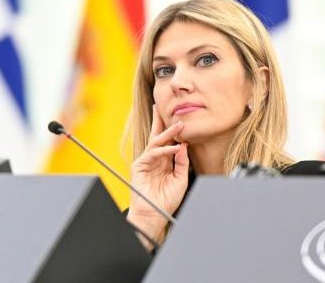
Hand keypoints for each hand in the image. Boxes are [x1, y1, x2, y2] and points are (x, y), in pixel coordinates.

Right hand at [127, 105, 189, 245]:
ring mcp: (147, 161)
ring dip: (169, 133)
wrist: (155, 213)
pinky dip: (165, 150)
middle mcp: (156, 158)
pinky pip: (153, 153)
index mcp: (165, 160)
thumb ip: (182, 162)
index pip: (169, 141)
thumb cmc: (168, 198)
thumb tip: (184, 146)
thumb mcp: (181, 178)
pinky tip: (176, 148)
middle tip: (174, 112)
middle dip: (164, 122)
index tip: (183, 119)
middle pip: (159, 135)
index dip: (174, 130)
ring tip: (180, 126)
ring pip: (156, 141)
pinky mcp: (140, 165)